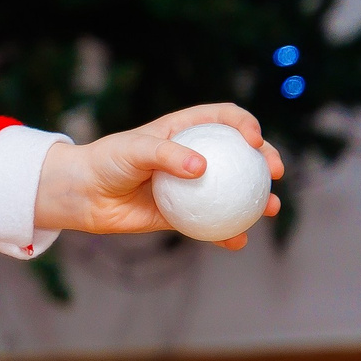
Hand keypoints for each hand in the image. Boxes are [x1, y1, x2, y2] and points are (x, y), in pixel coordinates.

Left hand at [31, 103, 284, 250]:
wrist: (85, 195)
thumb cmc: (106, 161)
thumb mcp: (133, 150)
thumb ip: (165, 155)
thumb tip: (201, 168)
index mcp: (185, 130)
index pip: (225, 118)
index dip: (246, 124)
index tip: (253, 141)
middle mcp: (194, 155)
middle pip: (241, 154)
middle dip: (266, 159)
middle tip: (274, 172)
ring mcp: (191, 186)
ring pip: (235, 191)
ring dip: (260, 199)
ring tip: (271, 208)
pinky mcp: (182, 214)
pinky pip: (212, 223)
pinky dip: (228, 233)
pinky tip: (238, 241)